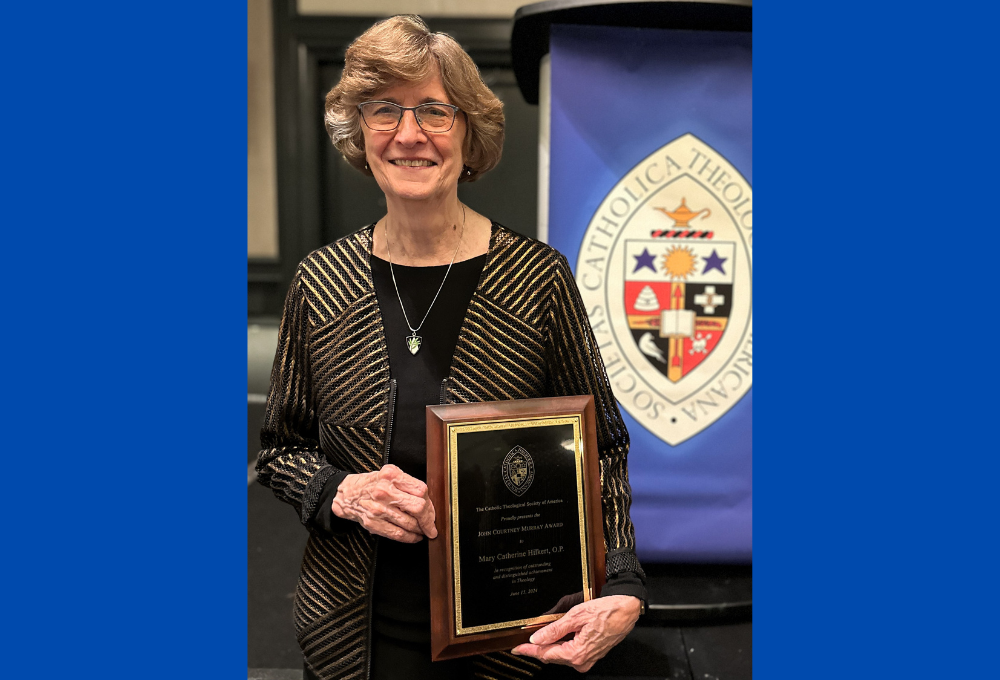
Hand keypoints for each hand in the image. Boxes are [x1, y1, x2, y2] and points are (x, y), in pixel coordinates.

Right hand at [331, 464, 436, 542]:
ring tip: (423, 530)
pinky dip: (410, 538)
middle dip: (428, 520)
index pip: (421, 490)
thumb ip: (408, 484)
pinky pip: (398, 534)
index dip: (430, 503)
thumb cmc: (371, 484)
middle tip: (431, 525)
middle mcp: (384, 491)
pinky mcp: (373, 523)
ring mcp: (378, 508)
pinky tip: (414, 536)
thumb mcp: (389, 474)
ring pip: (410, 523)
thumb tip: (429, 501)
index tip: (432, 510)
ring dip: (421, 530)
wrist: (347, 494)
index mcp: (391, 475)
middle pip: (418, 508)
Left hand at [512, 595, 640, 672]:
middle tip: (524, 642)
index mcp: (577, 654)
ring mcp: (588, 659)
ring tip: (541, 635)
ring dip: (551, 646)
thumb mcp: (576, 616)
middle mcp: (582, 660)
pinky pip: (571, 652)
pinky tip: (557, 635)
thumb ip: (554, 629)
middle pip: (553, 656)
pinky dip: (562, 644)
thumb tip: (537, 638)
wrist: (626, 609)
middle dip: (538, 648)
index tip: (517, 649)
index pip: (546, 654)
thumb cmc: (607, 611)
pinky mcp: (591, 654)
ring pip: (562, 654)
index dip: (529, 650)